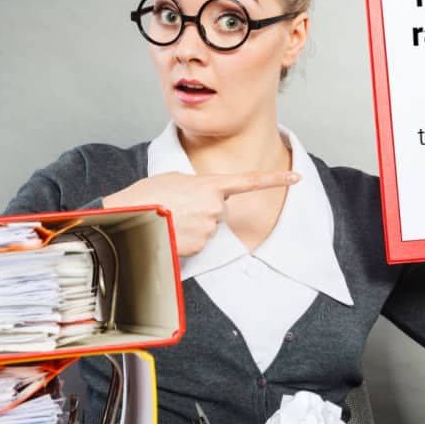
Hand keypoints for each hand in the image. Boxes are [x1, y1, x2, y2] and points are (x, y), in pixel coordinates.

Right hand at [102, 170, 299, 256]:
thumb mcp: (174, 180)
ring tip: (168, 218)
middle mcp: (214, 207)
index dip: (276, 178)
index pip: (250, 181)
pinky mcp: (197, 247)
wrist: (127, 216)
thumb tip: (202, 202)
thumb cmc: (145, 196)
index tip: (297, 176)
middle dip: (202, 210)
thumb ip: (197, 187)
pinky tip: (168, 232)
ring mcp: (207, 229)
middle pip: (218, 211)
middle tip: (176, 207)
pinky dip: (183, 240)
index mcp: (210, 185)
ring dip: (190, 225)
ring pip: (206, 229)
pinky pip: (196, 243)